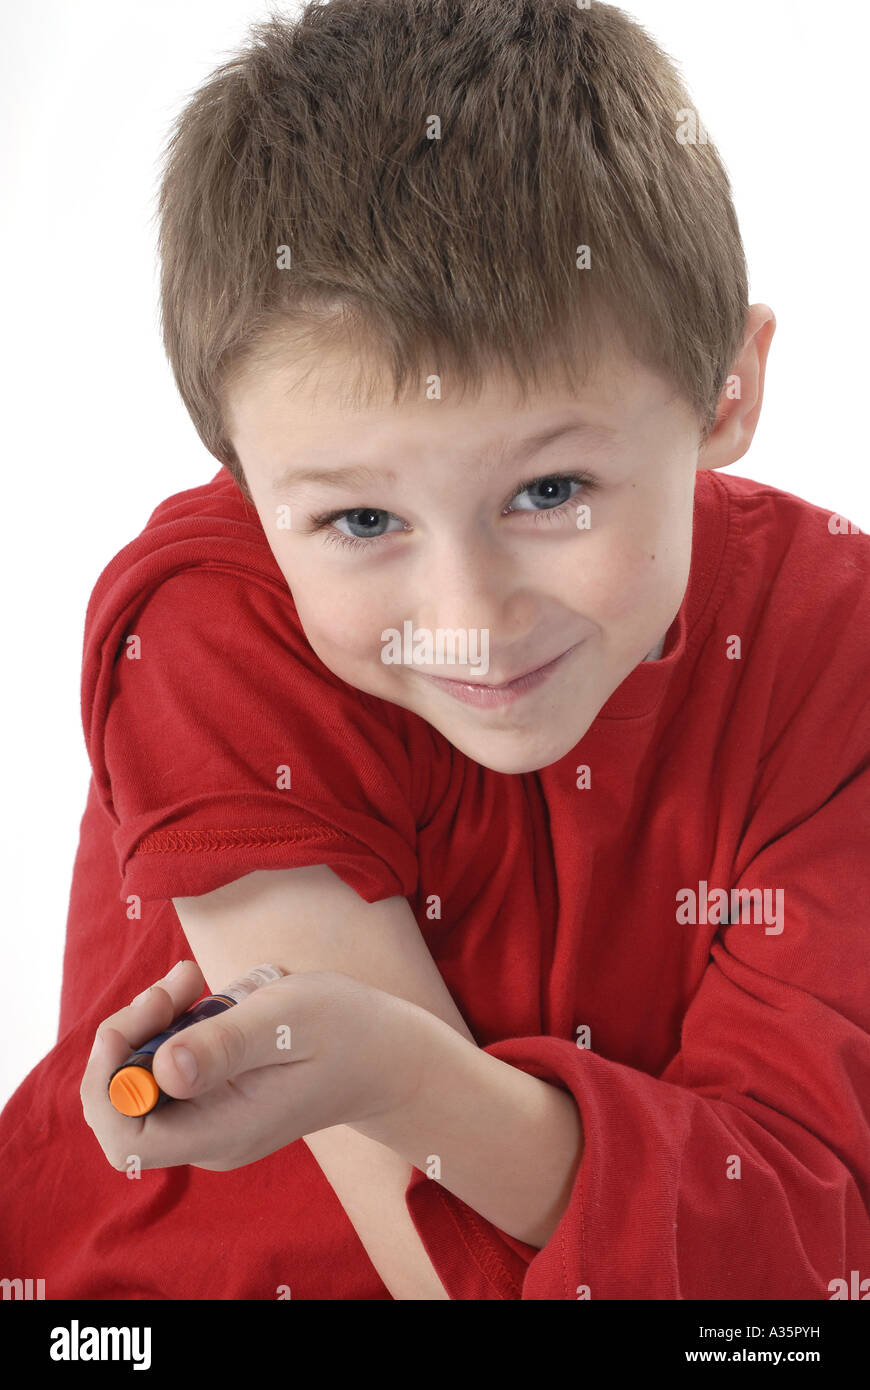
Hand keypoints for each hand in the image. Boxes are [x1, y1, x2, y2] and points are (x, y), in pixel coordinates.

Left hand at [80, 960, 423, 1171]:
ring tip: (192, 981)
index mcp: (222, 1132)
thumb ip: (226, 1045)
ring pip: (141, 1078)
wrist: (388, 1056)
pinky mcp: (217, 1095)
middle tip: (175, 988)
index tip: (136, 1021)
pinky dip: (171, 1024)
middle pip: (123, 1104)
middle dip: (130, 1037)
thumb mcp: (287, 1022)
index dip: (109, 1081)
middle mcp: (208, 1136)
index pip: (126, 1138)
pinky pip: (167, 1065)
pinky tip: (202, 994)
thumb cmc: (346, 1032)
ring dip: (151, 1022)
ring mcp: (211, 1118)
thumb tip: (163, 1070)